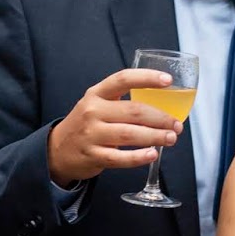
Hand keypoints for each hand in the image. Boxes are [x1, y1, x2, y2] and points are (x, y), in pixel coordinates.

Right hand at [46, 68, 182, 185]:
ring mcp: (91, 134)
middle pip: (133, 111)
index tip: (168, 80)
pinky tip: (152, 154)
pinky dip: (139, 157)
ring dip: (155, 136)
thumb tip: (164, 106)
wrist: (58, 150)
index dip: (147, 78)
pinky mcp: (93, 156)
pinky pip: (120, 157)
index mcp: (96, 94)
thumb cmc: (87, 125)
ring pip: (130, 134)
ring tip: (171, 138)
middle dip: (161, 118)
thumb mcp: (97, 105)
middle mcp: (92, 111)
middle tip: (176, 124)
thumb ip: (123, 102)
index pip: (122, 79)